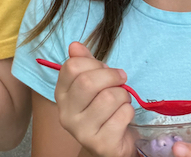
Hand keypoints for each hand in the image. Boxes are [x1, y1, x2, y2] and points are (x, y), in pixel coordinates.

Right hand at [53, 42, 135, 156]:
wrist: (111, 144)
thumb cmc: (102, 108)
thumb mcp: (93, 82)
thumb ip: (84, 62)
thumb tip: (75, 45)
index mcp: (61, 94)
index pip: (71, 67)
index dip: (93, 62)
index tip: (104, 68)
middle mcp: (66, 114)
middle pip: (88, 82)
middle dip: (111, 76)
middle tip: (121, 79)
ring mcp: (82, 131)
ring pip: (108, 98)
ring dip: (123, 94)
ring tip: (122, 100)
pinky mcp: (101, 144)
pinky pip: (121, 115)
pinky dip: (128, 110)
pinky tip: (124, 115)